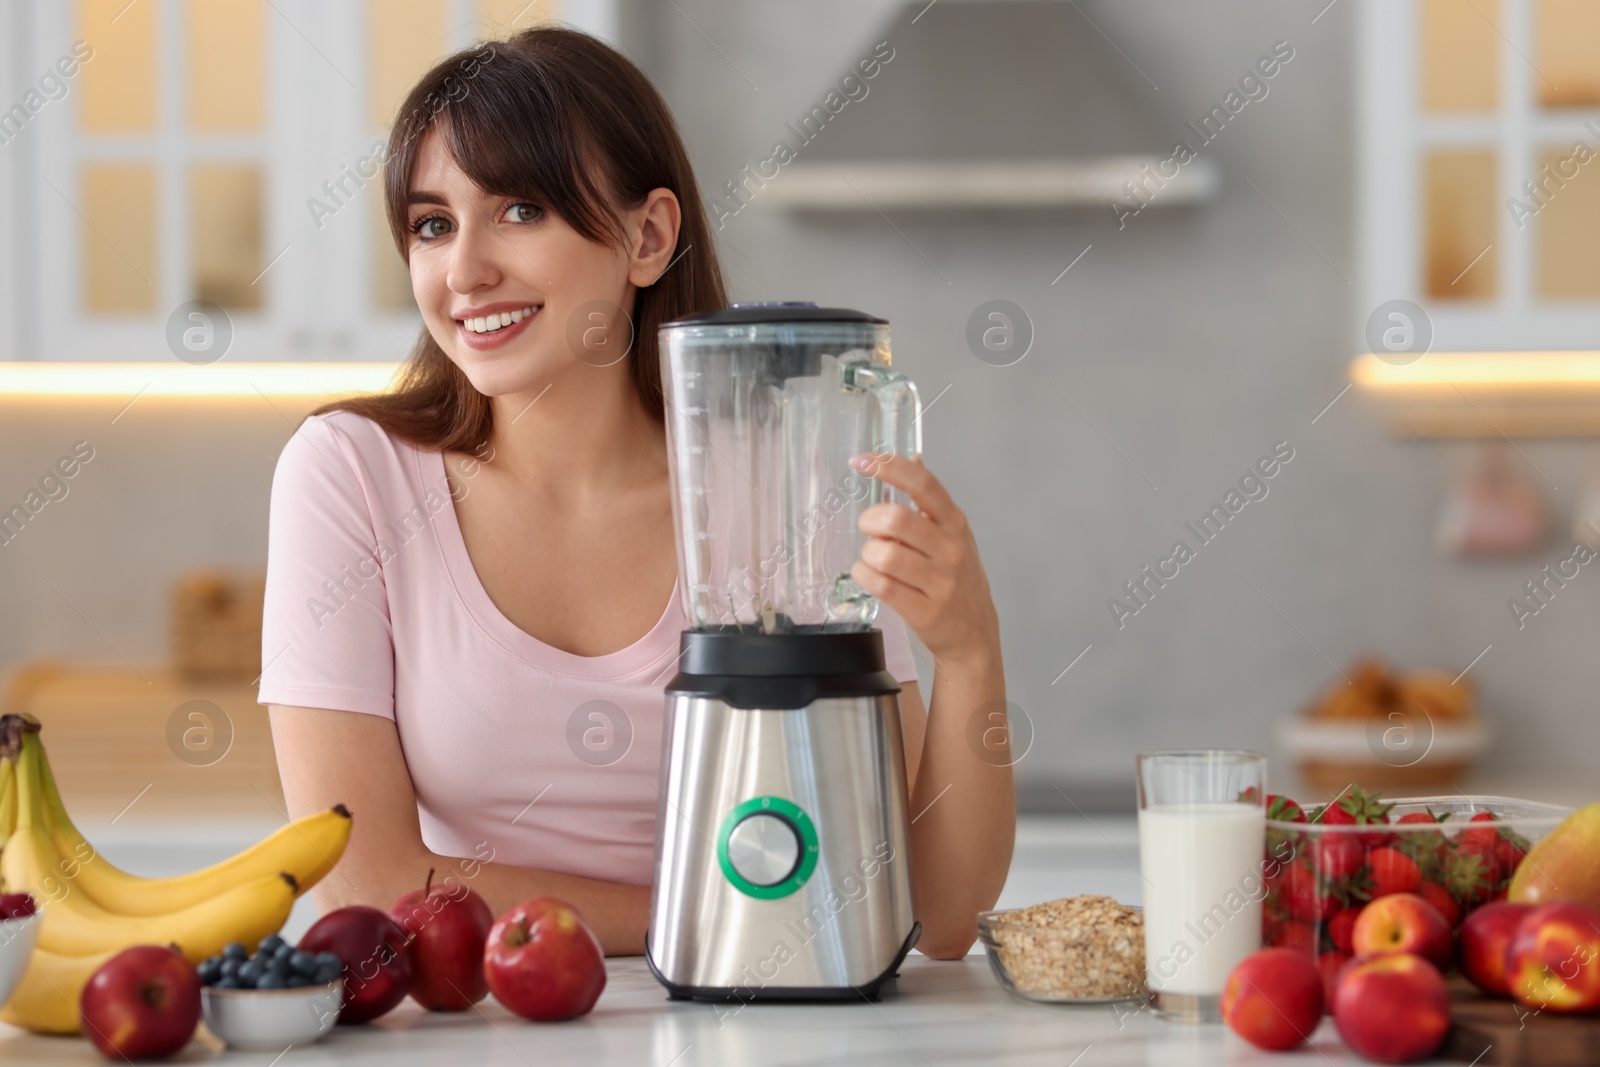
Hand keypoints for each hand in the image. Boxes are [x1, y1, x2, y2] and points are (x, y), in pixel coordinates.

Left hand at [848, 451, 1000, 667]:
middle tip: (869, 529)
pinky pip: (881, 585)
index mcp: (954, 524)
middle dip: (870, 520)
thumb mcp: (952, 535)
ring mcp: (940, 582)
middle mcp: (950, 549)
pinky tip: (869, 574)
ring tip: (874, 558)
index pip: (923, 484)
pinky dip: (865, 576)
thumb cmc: (957, 579)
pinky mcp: (925, 610)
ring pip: (885, 554)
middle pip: (897, 519)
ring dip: (868, 554)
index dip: (889, 468)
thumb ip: (930, 501)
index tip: (861, 460)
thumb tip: (913, 458)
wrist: (975, 633)